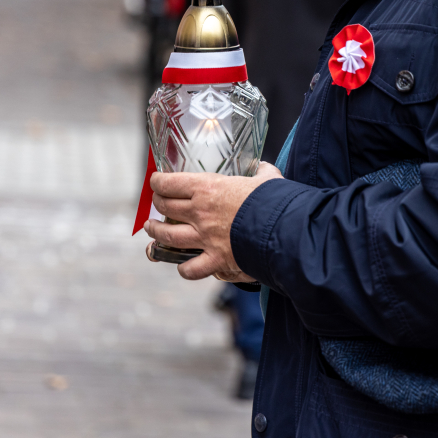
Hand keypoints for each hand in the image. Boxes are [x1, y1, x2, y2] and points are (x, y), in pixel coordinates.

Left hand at [145, 163, 283, 281]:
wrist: (285, 231)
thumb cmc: (275, 201)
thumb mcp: (267, 178)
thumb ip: (261, 173)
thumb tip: (263, 169)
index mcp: (208, 188)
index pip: (170, 183)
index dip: (158, 181)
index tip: (156, 181)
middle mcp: (200, 213)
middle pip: (165, 207)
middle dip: (157, 203)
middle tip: (156, 202)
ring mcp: (205, 238)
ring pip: (168, 236)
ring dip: (156, 232)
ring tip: (152, 229)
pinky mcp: (216, 260)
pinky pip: (191, 268)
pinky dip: (185, 268)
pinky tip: (183, 265)